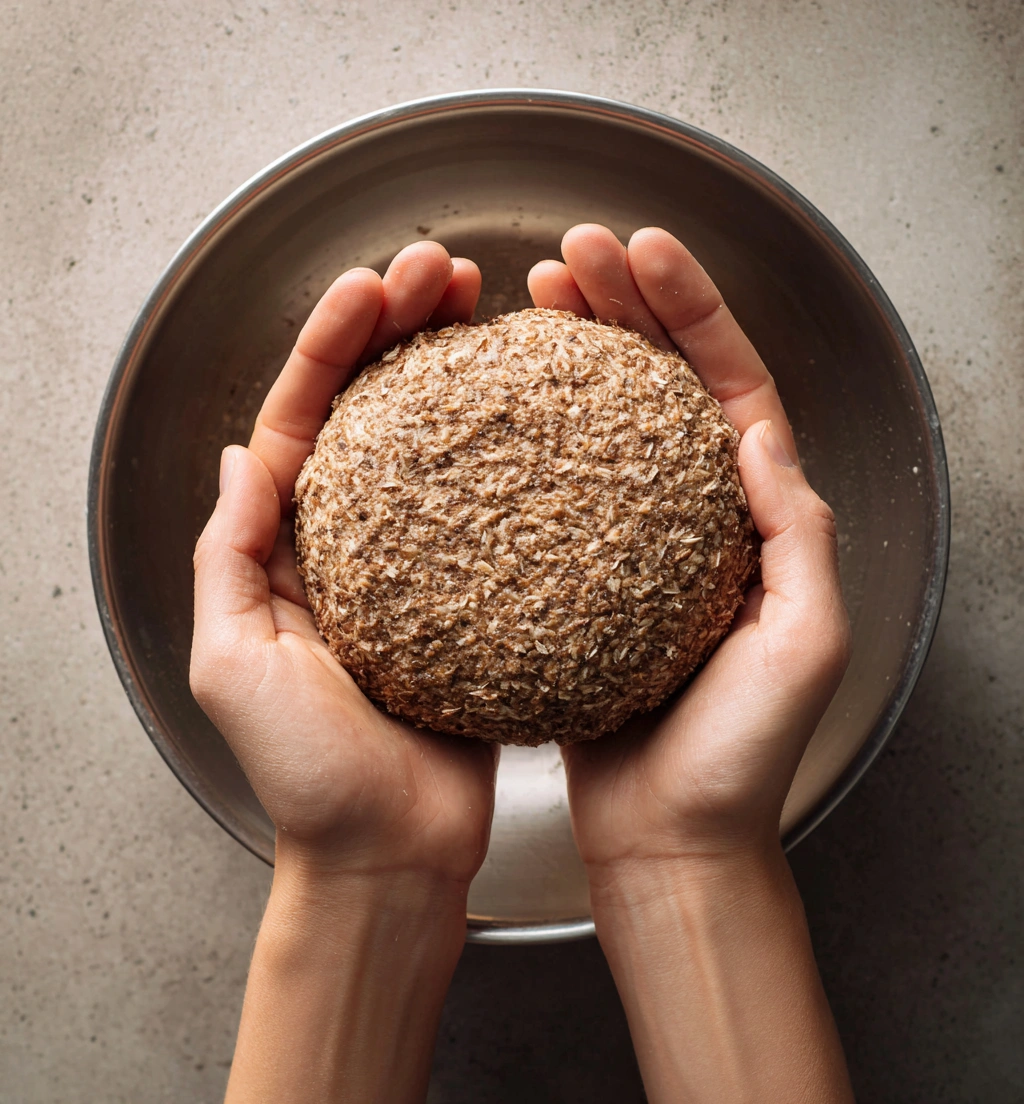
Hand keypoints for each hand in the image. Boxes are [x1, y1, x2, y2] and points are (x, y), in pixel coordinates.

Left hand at [190, 242, 497, 882]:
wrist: (390, 854)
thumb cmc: (311, 781)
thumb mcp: (236, 664)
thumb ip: (230, 557)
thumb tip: (241, 457)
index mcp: (288, 548)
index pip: (305, 417)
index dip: (335, 343)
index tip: (377, 284)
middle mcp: (353, 543)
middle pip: (374, 408)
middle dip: (401, 328)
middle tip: (446, 271)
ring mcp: (420, 562)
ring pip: (438, 443)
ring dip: (459, 370)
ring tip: (493, 312)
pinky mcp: (477, 593)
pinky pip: (493, 504)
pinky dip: (511, 450)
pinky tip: (540, 411)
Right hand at [529, 224, 851, 867]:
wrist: (668, 834)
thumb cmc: (740, 757)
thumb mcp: (801, 642)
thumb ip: (795, 533)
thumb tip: (759, 434)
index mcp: (756, 518)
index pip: (729, 384)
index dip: (692, 308)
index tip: (642, 250)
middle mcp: (694, 516)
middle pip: (663, 382)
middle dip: (625, 304)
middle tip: (572, 253)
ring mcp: (629, 539)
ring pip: (603, 420)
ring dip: (574, 351)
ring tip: (530, 298)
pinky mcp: (576, 573)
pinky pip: (553, 482)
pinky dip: (529, 432)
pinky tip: (496, 400)